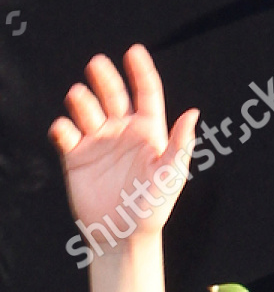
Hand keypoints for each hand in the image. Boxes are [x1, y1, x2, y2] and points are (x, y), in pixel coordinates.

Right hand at [48, 44, 197, 237]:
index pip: (146, 93)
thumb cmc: (152, 211)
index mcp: (148, 132)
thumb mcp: (170, 177)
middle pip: (112, 92)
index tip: (134, 52)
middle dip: (104, 76)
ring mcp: (98, 142)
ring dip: (81, 99)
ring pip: (86, 107)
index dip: (142, 71)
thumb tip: (193, 113)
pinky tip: (65, 132)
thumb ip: (180, 145)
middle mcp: (122, 131)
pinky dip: (62, 127)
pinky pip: (65, 132)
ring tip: (80, 101)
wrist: (123, 238)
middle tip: (97, 66)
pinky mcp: (76, 156)